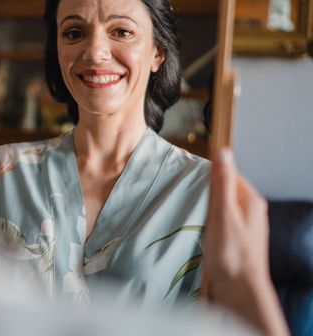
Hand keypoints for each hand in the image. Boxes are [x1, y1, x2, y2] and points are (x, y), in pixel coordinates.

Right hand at [204, 148, 288, 335]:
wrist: (240, 290)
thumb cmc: (230, 253)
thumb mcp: (222, 213)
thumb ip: (222, 183)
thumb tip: (223, 150)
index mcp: (251, 200)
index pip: (228, 174)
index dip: (207, 174)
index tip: (188, 179)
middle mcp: (253, 211)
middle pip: (225, 190)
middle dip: (206, 192)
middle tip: (187, 197)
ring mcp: (248, 226)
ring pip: (223, 206)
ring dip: (207, 208)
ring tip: (191, 213)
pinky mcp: (239, 239)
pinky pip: (222, 220)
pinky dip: (210, 221)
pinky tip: (201, 229)